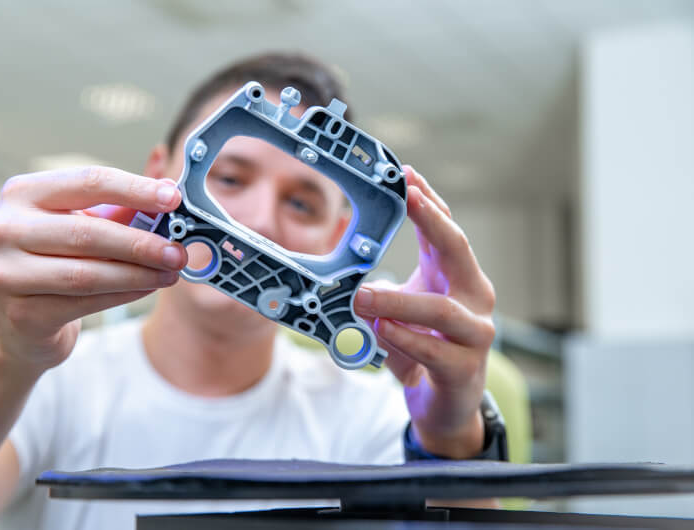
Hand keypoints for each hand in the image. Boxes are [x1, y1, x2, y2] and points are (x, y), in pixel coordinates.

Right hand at [0, 166, 185, 371]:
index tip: (173, 198)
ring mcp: (6, 272)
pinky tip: (147, 288)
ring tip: (170, 273)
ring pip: (87, 273)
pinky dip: (124, 295)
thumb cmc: (56, 260)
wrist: (18, 319)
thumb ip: (122, 208)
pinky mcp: (20, 313)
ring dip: (138, 274)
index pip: (88, 182)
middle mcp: (4, 228)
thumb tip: (168, 190)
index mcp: (22, 193)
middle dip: (141, 243)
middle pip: (88, 232)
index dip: (135, 190)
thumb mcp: (82, 223)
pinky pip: (85, 302)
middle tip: (177, 251)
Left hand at [353, 165, 495, 458]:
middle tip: (407, 197)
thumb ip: (388, 281)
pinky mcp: (464, 370)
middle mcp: (473, 298)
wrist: (444, 407)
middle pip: (458, 251)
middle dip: (432, 221)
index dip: (428, 202)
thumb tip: (353, 249)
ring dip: (399, 300)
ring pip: (442, 309)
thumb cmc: (423, 349)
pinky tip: (381, 331)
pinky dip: (404, 339)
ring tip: (363, 295)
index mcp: (457, 277)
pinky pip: (435, 351)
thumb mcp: (404, 308)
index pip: (446, 230)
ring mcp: (475, 335)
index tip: (406, 174)